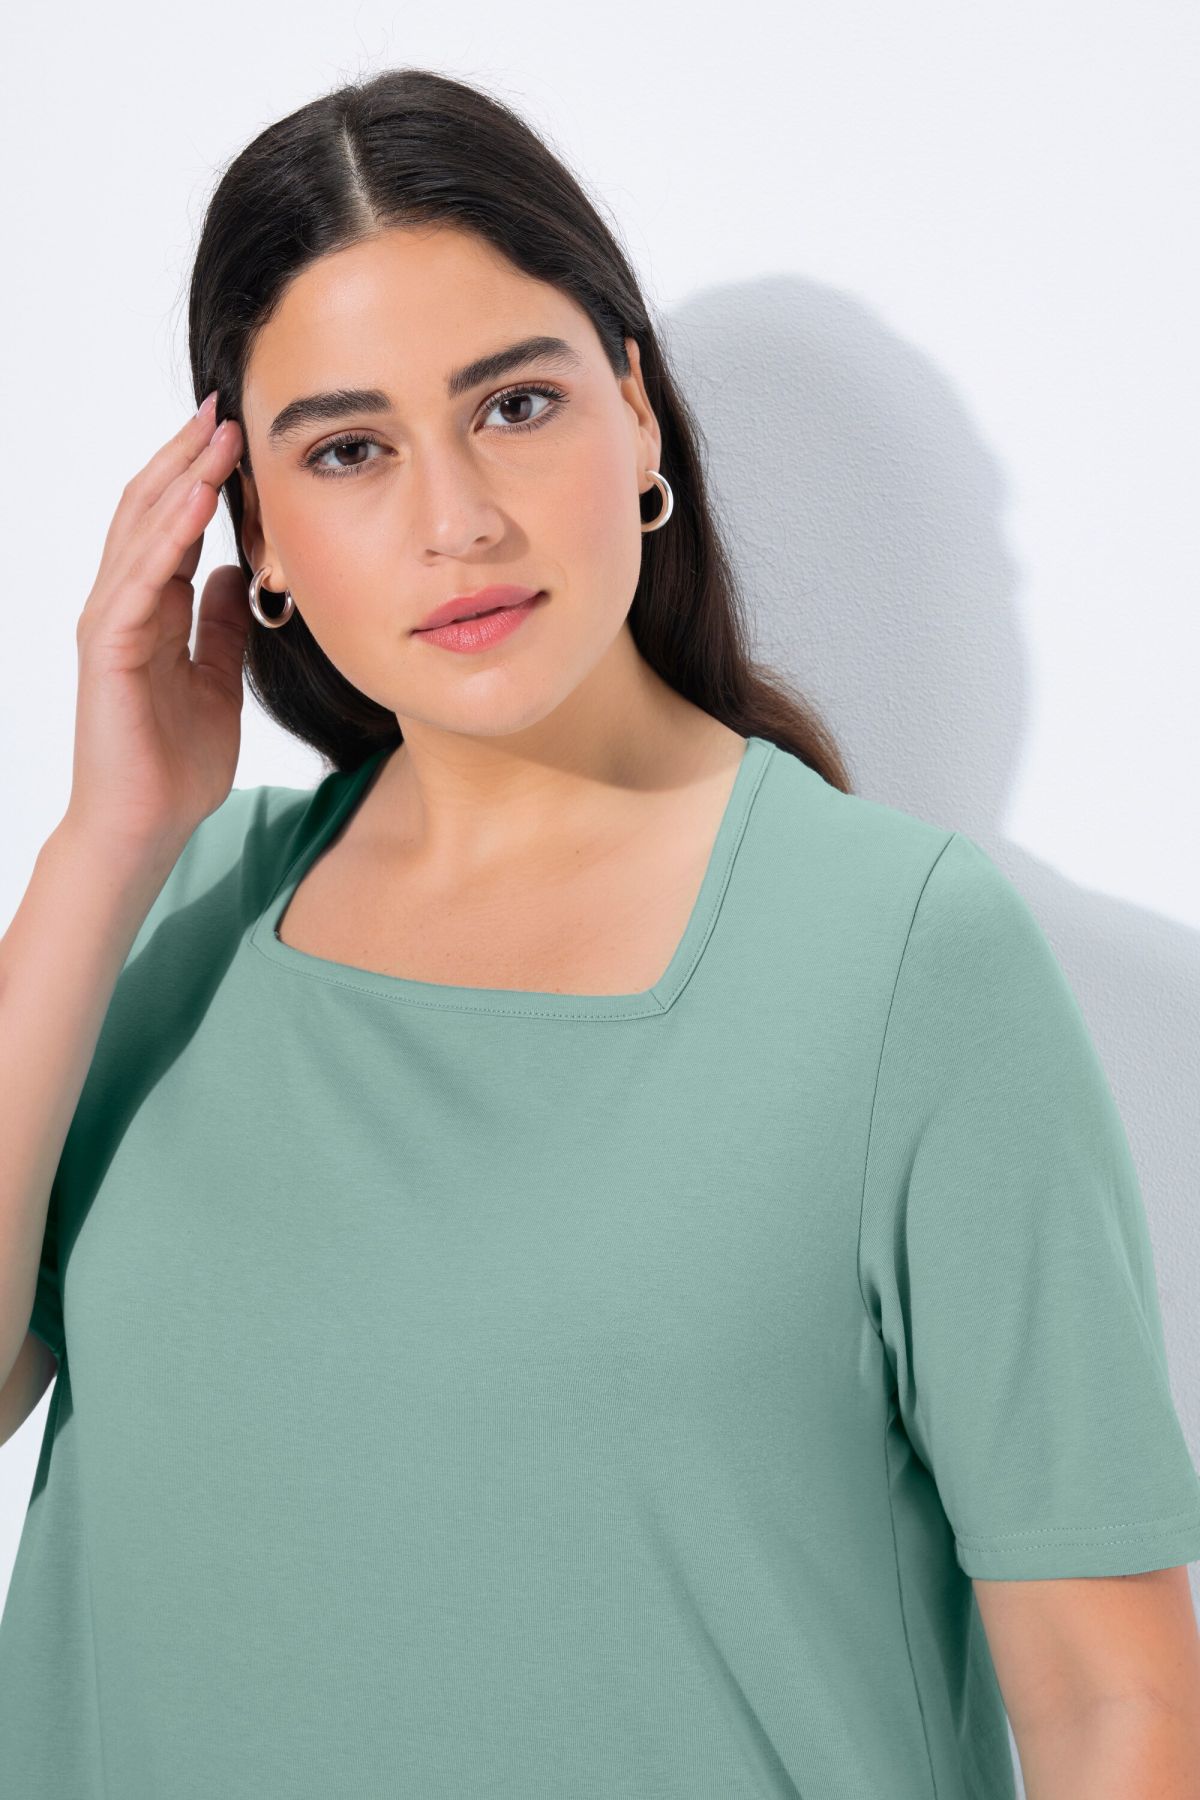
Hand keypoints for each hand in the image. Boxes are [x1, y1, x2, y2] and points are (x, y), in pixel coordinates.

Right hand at [65, 393, 251, 861]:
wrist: (145, 826)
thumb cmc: (175, 764)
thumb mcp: (218, 681)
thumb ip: (222, 627)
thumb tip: (240, 573)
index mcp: (151, 610)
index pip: (174, 525)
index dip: (201, 477)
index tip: (236, 433)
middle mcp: (124, 605)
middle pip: (151, 511)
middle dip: (186, 457)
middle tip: (223, 407)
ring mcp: (111, 623)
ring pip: (141, 532)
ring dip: (178, 480)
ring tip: (213, 434)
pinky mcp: (109, 649)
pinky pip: (140, 581)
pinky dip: (168, 539)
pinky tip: (197, 504)